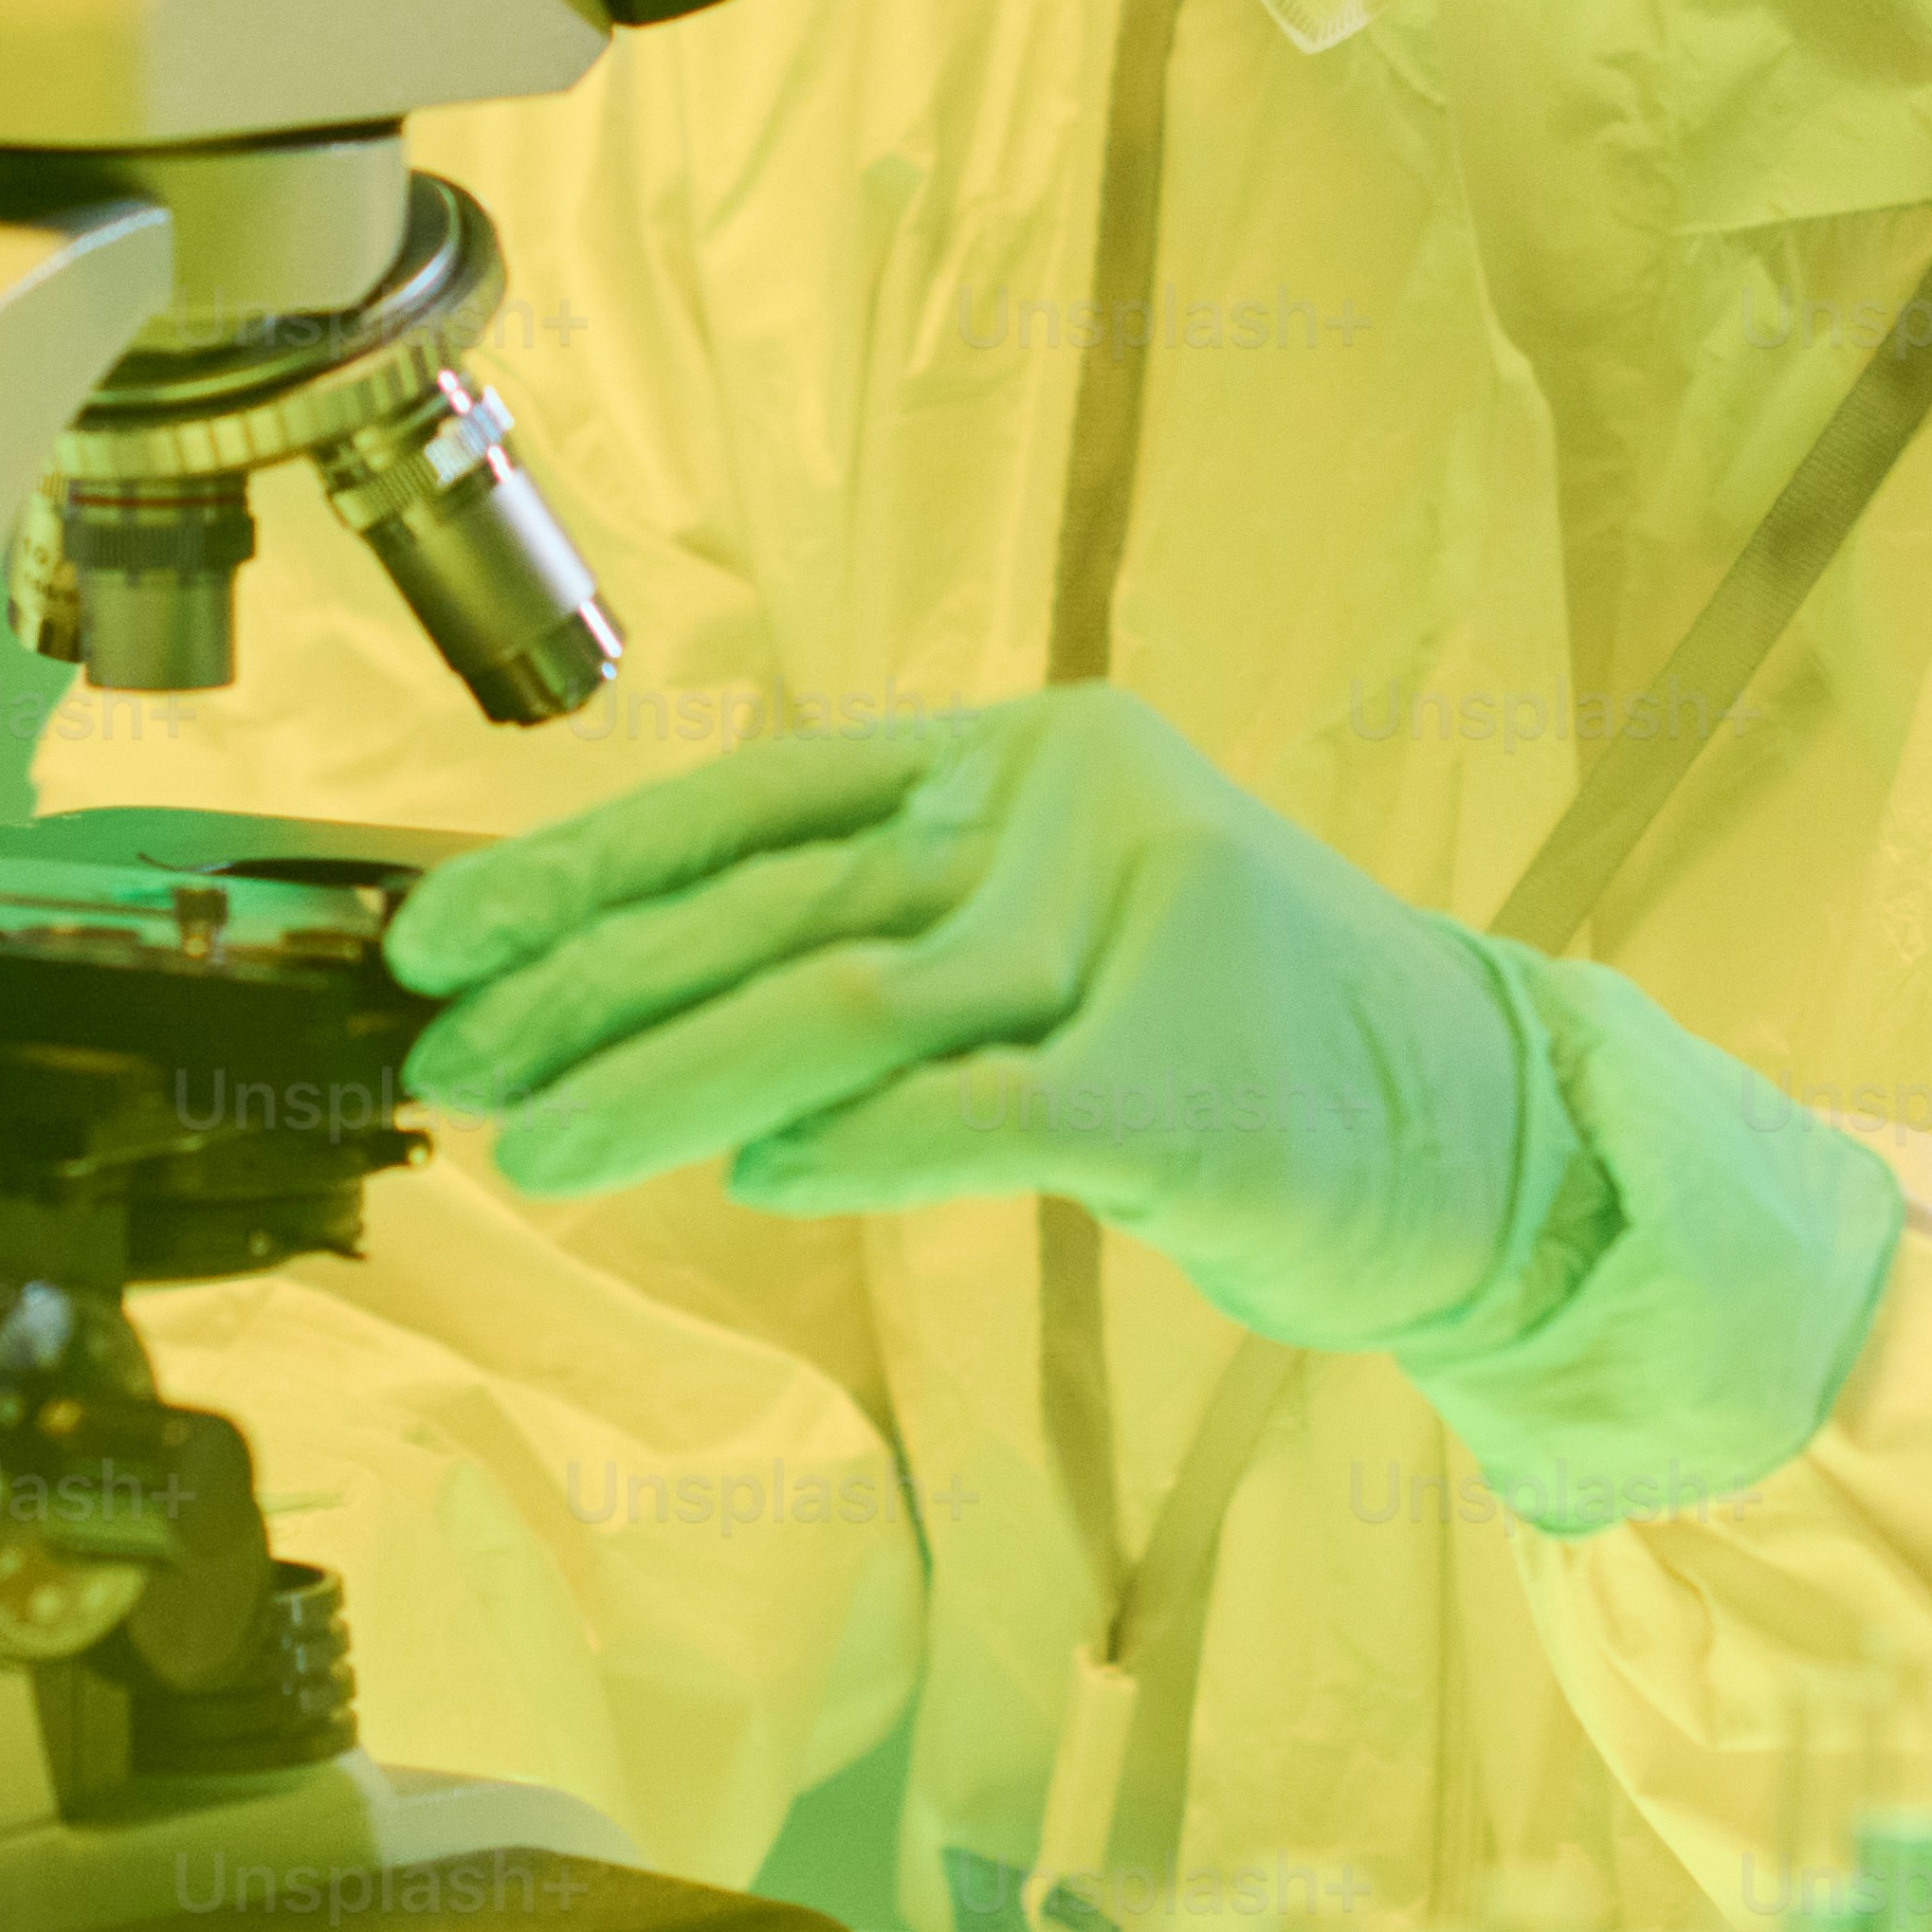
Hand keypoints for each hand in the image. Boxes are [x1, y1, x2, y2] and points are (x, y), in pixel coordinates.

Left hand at [393, 690, 1560, 1349]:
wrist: (1489, 1139)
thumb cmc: (1240, 1051)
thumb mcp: (1057, 938)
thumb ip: (883, 931)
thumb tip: (624, 987)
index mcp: (1029, 751)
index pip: (760, 797)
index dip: (585, 867)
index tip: (442, 942)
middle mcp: (1078, 806)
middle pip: (781, 905)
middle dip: (589, 990)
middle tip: (454, 1063)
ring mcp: (1141, 933)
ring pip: (846, 1006)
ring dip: (666, 1084)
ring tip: (539, 1144)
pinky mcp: (1188, 1087)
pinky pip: (977, 1116)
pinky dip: (855, 1148)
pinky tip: (751, 1180)